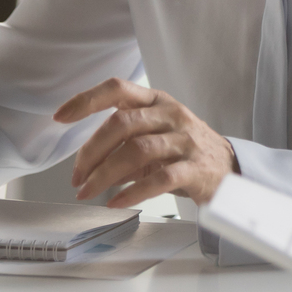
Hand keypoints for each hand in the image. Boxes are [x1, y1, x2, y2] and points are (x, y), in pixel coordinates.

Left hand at [55, 77, 235, 206]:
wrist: (230, 170)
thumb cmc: (186, 150)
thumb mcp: (154, 137)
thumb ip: (122, 145)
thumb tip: (88, 165)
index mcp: (156, 102)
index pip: (117, 89)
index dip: (86, 100)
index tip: (60, 117)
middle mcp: (171, 115)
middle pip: (122, 124)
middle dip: (91, 151)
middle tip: (76, 176)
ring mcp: (185, 140)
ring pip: (137, 151)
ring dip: (105, 174)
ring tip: (88, 192)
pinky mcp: (196, 168)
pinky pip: (160, 179)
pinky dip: (133, 192)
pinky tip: (116, 202)